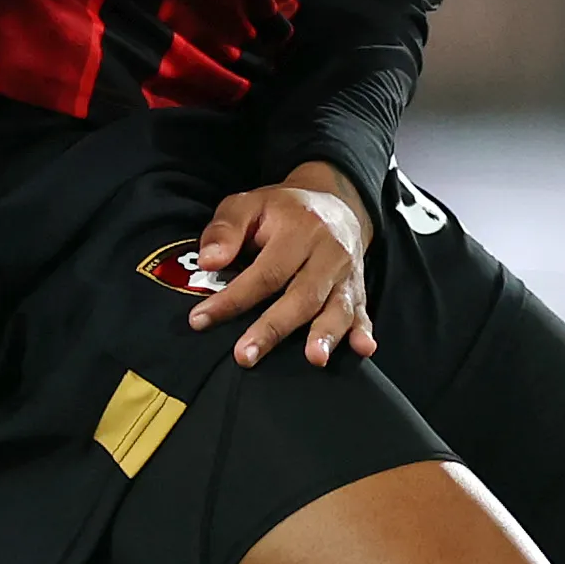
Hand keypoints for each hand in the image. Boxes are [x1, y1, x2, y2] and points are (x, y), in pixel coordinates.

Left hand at [189, 162, 376, 366]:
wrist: (335, 203)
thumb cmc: (282, 210)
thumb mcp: (248, 204)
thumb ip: (226, 229)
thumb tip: (208, 262)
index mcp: (299, 229)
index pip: (265, 271)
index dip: (233, 299)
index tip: (201, 320)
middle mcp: (328, 252)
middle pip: (301, 295)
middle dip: (273, 329)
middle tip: (245, 356)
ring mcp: (346, 273)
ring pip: (337, 307)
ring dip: (326, 334)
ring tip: (314, 359)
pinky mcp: (358, 289)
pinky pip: (363, 311)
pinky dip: (363, 331)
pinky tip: (363, 349)